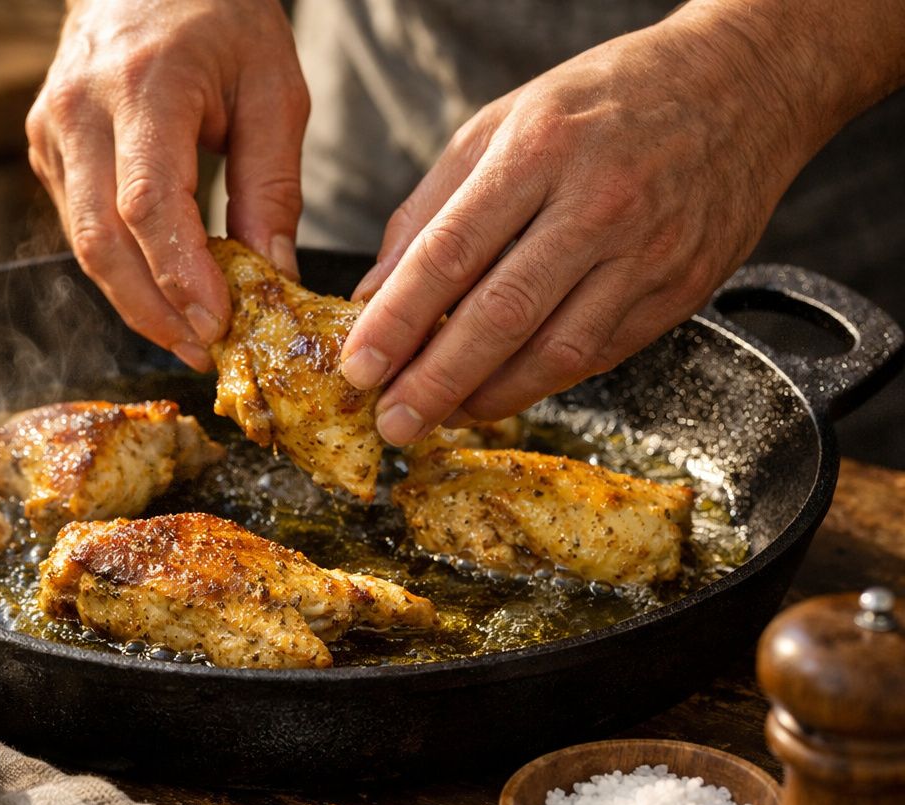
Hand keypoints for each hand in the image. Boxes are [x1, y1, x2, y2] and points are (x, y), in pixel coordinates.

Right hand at [26, 0, 307, 369]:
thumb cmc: (219, 17)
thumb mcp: (273, 86)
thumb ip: (272, 183)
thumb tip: (273, 275)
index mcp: (144, 85)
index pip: (147, 203)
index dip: (180, 275)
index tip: (218, 324)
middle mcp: (80, 110)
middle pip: (100, 240)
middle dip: (152, 310)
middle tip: (201, 352)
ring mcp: (51, 131)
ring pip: (82, 244)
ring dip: (135, 300)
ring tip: (188, 334)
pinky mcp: (43, 148)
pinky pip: (77, 226)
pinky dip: (120, 267)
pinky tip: (160, 289)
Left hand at [338, 5, 826, 443]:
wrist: (743, 85)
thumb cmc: (605, 101)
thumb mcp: (501, 124)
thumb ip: (430, 209)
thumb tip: (374, 293)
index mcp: (538, 152)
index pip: (451, 252)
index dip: (399, 320)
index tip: (358, 367)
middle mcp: (596, 205)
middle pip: (501, 315)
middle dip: (435, 381)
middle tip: (391, 422)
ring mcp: (646, 252)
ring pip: (555, 350)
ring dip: (487, 396)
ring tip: (439, 416)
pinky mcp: (680, 289)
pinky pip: (599, 354)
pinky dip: (541, 382)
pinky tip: (500, 392)